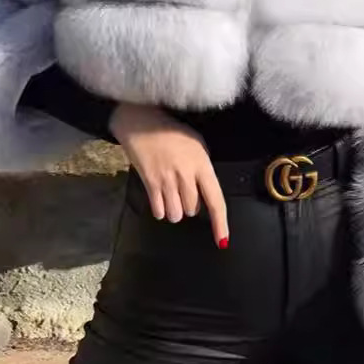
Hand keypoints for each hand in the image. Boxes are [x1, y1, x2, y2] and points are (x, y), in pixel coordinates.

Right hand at [109, 103, 229, 248]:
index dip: (220, 223)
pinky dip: (161, 210)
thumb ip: (202, 167)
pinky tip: (160, 198)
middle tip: (183, 188)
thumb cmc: (171, 131)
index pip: (215, 199)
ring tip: (171, 193)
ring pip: (176, 214)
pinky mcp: (149, 183)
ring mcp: (167, 180)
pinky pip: (159, 211)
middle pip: (193, 209)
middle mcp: (186, 175)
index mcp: (202, 164)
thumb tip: (205, 191)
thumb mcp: (197, 143)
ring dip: (175, 209)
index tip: (222, 240)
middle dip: (190, 205)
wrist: (141, 122)